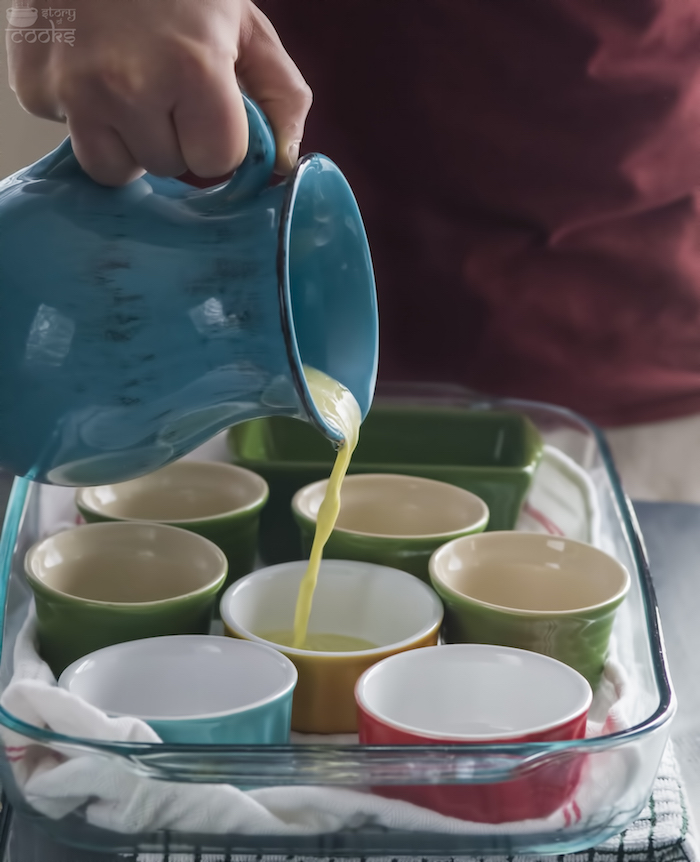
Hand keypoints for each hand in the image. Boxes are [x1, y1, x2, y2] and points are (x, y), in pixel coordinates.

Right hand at [6, 0, 311, 184]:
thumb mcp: (244, 23)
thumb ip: (280, 97)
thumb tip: (285, 166)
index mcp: (193, 69)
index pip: (216, 162)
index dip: (216, 140)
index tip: (208, 108)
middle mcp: (129, 88)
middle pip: (167, 167)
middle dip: (172, 137)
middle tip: (163, 83)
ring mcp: (74, 92)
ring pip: (114, 169)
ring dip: (126, 141)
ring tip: (127, 86)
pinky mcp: (34, 90)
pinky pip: (69, 136)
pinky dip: (82, 113)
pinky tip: (88, 67)